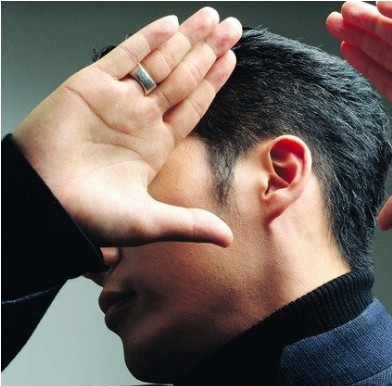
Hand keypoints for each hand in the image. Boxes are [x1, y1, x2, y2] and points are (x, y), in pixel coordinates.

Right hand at [13, 8, 241, 245]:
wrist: (39, 204)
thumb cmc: (87, 216)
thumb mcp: (148, 223)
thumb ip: (189, 224)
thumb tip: (227, 239)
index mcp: (156, 143)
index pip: (193, 105)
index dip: (213, 82)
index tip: (231, 60)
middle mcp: (141, 117)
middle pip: (183, 76)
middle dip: (209, 51)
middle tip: (233, 27)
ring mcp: (117, 99)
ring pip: (160, 62)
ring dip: (187, 39)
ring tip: (214, 19)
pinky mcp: (89, 86)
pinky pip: (124, 57)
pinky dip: (147, 40)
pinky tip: (172, 24)